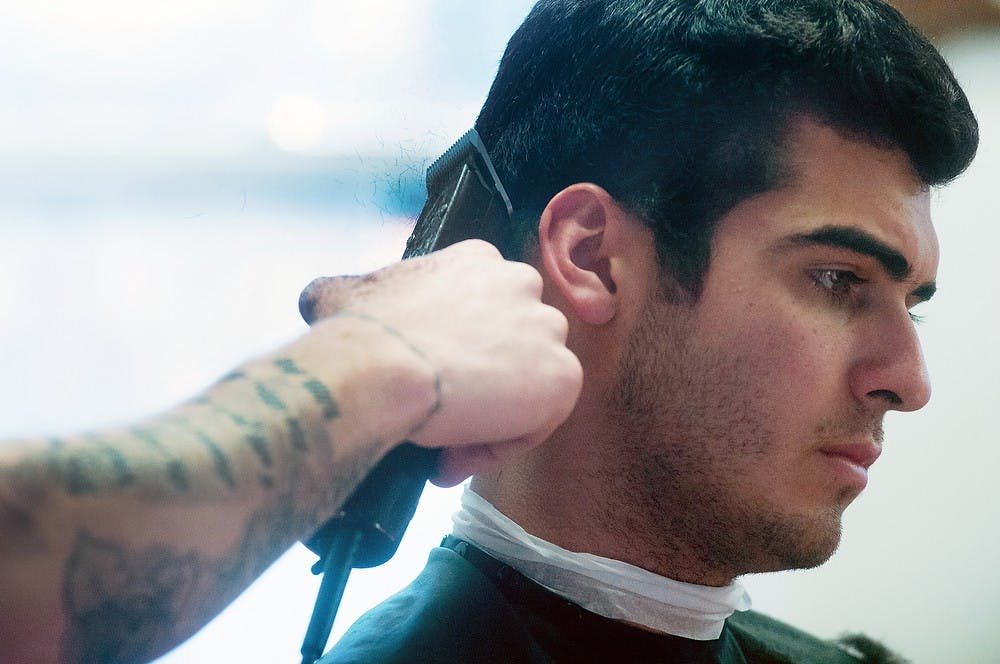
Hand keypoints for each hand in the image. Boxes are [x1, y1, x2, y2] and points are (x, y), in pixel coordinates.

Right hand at [298, 240, 581, 484]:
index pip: (483, 315)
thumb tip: (318, 298)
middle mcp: (523, 284)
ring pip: (526, 386)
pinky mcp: (563, 376)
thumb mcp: (341, 295)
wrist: (380, 369)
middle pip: (510, 348)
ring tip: (442, 445)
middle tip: (435, 418)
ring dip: (489, 419)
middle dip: (477, 386)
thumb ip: (343, 292)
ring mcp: (547, 330)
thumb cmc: (361, 333)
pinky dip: (500, 446)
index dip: (453, 356)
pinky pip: (536, 422)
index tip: (424, 386)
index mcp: (480, 261)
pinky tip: (457, 454)